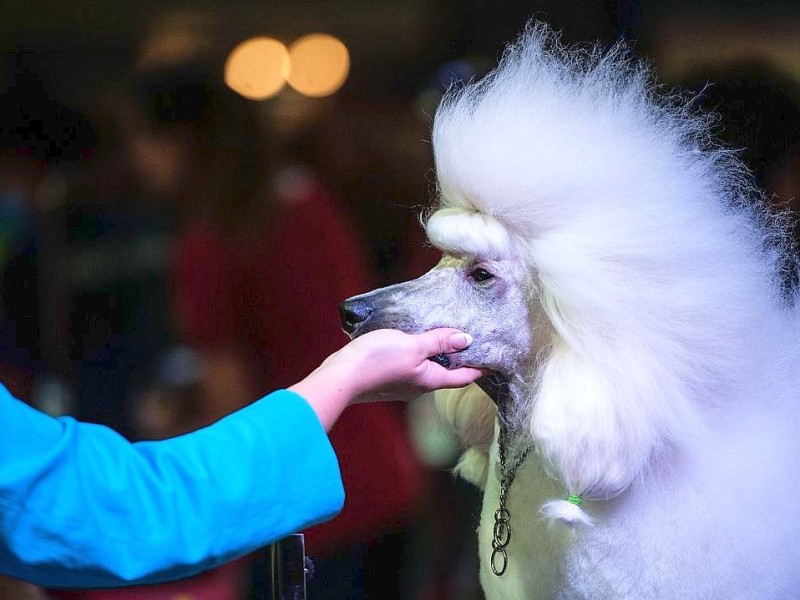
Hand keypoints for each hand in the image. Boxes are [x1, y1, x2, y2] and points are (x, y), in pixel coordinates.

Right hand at [288, 329, 486, 429]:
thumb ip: (438, 341)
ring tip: (441, 337)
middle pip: (446, 374)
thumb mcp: (412, 345)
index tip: (495, 359)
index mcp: (430, 380)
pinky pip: (410, 367)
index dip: (480, 368)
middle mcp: (418, 387)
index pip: (464, 377)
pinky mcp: (387, 379)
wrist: (341, 377)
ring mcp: (402, 385)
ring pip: (427, 370)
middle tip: (469, 341)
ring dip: (436, 356)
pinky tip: (412, 342)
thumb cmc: (377, 361)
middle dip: (458, 359)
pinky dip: (418, 355)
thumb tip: (466, 340)